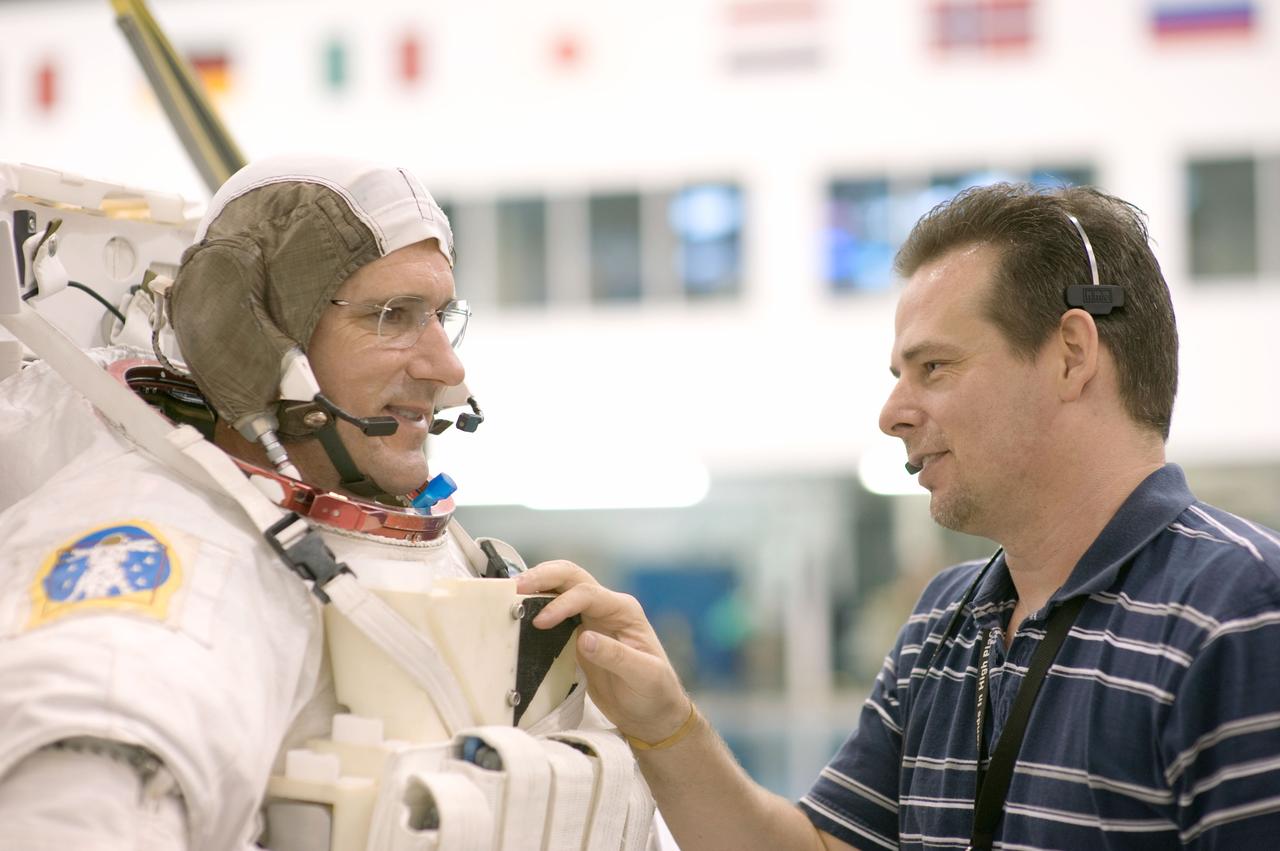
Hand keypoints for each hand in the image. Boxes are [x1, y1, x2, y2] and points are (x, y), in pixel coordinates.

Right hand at [516, 560, 691, 744]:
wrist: (651, 712)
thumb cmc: (655, 692)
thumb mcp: (644, 676)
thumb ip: (616, 656)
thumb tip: (584, 638)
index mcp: (624, 610)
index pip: (587, 594)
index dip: (561, 604)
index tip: (540, 622)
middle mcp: (606, 608)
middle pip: (571, 577)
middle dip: (543, 577)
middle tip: (514, 588)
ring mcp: (590, 620)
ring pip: (560, 588)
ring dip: (535, 587)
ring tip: (508, 595)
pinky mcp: (576, 635)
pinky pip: (553, 612)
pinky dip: (535, 607)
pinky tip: (518, 612)